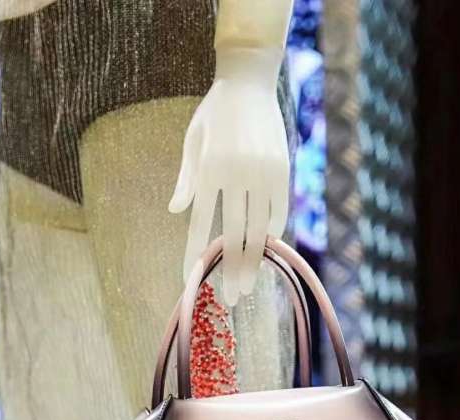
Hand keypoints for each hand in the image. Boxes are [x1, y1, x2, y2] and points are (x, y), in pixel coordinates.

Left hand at [169, 47, 289, 304]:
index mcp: (209, 171)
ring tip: (249, 286)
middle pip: (234, 235)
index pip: (201, 224)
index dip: (196, 254)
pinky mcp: (282, 170)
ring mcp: (263, 173)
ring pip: (259, 228)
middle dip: (232, 271)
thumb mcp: (192, 142)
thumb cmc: (214, 113)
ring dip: (253, 261)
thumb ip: (187, 179)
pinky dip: (273, 232)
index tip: (190, 280)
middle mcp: (237, 175)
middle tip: (232, 300)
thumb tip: (177, 212)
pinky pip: (278, 210)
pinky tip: (267, 251)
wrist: (249, 79)